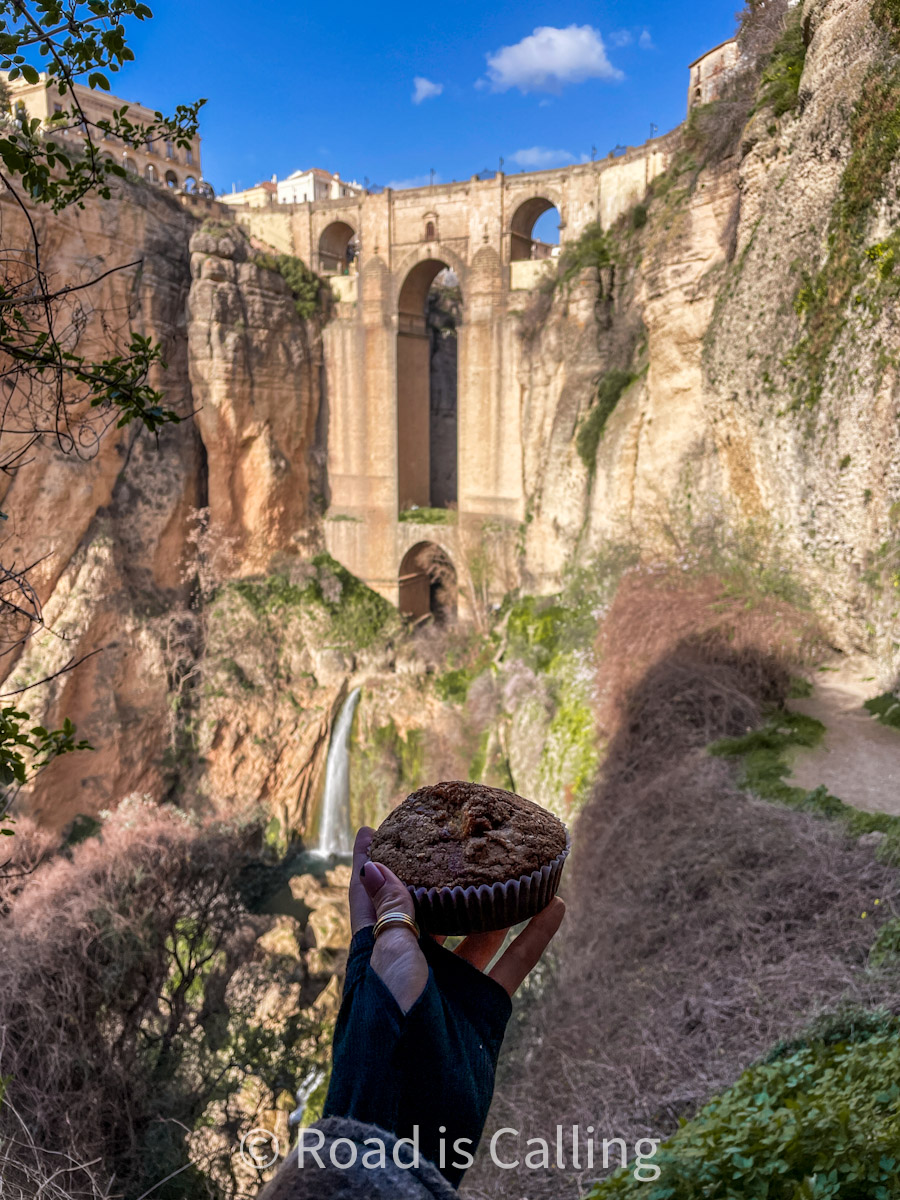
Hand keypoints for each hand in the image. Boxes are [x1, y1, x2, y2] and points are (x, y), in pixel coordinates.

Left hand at [350, 826, 565, 1013]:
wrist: (413, 1104)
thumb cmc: (390, 1027)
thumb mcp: (389, 960)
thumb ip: (393, 914)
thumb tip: (374, 864)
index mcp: (378, 949)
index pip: (370, 896)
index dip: (369, 864)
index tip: (372, 828)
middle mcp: (415, 960)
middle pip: (431, 906)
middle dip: (444, 873)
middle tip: (462, 836)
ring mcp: (451, 981)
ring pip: (479, 929)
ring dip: (496, 900)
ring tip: (515, 864)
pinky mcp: (484, 1002)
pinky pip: (514, 960)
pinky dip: (535, 935)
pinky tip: (555, 906)